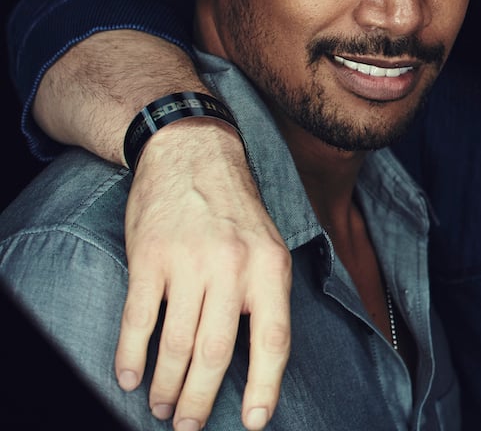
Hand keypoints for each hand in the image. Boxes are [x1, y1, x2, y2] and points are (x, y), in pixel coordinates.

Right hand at [118, 120, 291, 430]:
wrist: (192, 154)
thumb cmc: (235, 210)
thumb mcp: (269, 246)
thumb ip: (266, 295)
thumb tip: (262, 362)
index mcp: (271, 268)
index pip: (274, 341)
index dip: (266, 388)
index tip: (255, 423)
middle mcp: (233, 267)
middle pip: (218, 354)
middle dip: (200, 399)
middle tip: (187, 425)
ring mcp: (189, 262)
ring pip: (177, 345)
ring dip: (165, 385)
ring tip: (160, 406)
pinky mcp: (150, 258)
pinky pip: (139, 320)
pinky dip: (132, 356)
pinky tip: (129, 377)